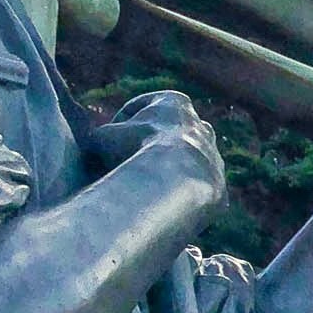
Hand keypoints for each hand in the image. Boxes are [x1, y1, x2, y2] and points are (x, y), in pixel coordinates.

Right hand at [87, 89, 226, 209]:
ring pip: (187, 164)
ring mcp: (213, 156)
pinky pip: (195, 192)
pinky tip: (161, 208)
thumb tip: (94, 151)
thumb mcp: (101, 138)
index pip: (144, 107)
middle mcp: (200, 126)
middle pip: (171, 134)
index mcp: (174, 103)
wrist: (174, 179)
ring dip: (168, 174)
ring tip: (146, 190)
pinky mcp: (218, 186)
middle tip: (129, 166)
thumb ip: (99, 139)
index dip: (122, 122)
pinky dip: (179, 198)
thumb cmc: (133, 150)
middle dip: (150, 147)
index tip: (109, 140)